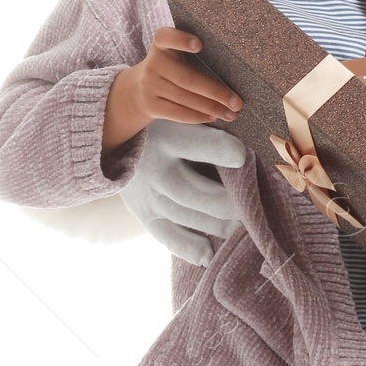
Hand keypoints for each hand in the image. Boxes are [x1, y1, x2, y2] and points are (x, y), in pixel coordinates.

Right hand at [103, 26, 242, 151]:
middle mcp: (152, 63)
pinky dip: (198, 117)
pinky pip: (177, 113)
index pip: (165, 37)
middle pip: (187, 78)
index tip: (199, 44)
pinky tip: (214, 117)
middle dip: (216, 92)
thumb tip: (233, 72)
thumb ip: (192, 52)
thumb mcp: (174, 52)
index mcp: (161, 44)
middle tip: (237, 103)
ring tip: (232, 114)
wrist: (137, 89)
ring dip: (212, 108)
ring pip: (185, 99)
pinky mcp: (150, 104)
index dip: (181, 40)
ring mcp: (149, 85)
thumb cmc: (170, 66)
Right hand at [119, 119, 248, 265]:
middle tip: (256, 203)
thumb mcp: (182, 113)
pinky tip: (211, 253)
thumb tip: (253, 140)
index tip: (246, 157)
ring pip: (195, 220)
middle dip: (237, 203)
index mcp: (170, 137)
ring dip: (225, 225)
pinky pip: (170, 238)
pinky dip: (192, 249)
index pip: (208, 147)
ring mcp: (148, 197)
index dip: (233, 154)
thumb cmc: (163, 119)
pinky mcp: (143, 215)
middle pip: (205, 196)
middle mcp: (157, 170)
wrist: (108, 136)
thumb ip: (211, 123)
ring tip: (246, 223)